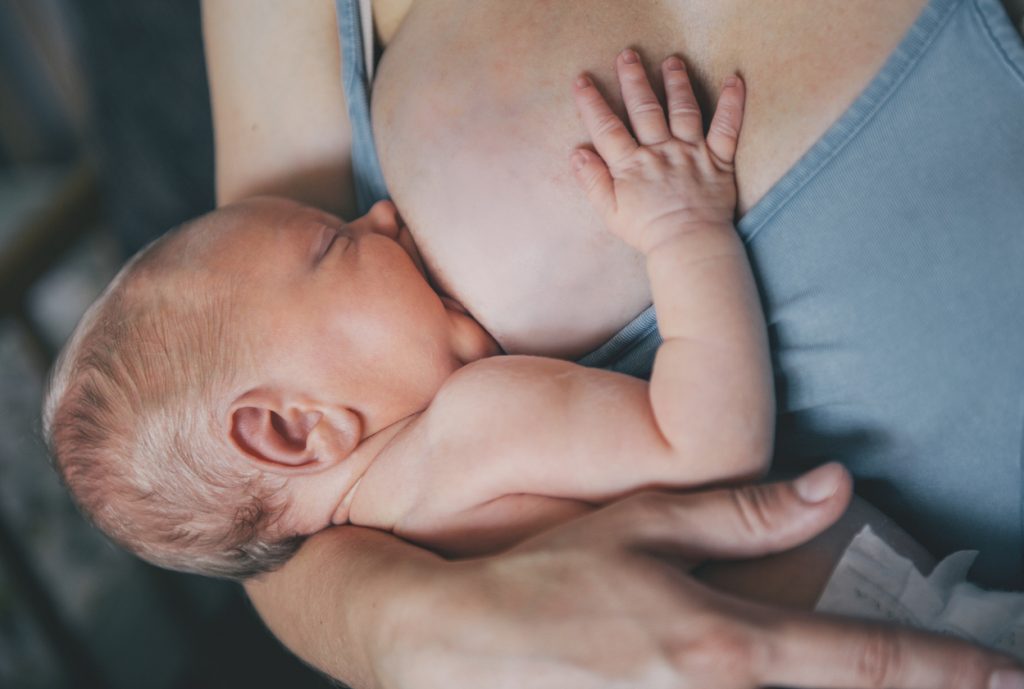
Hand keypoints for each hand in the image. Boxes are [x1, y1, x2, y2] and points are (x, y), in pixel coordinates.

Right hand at [372, 463, 1022, 688]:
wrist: (456, 646)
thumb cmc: (546, 580)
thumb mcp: (640, 528)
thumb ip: (741, 514)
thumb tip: (830, 485)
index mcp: (725, 645)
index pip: (863, 663)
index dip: (947, 672)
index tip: (1010, 675)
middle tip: (990, 688)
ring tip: (892, 685)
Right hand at [572, 49, 744, 252]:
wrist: (688, 246)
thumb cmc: (647, 233)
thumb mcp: (610, 212)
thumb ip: (593, 181)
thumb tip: (576, 153)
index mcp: (631, 166)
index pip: (607, 128)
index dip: (592, 103)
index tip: (582, 81)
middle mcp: (660, 152)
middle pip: (645, 109)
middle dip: (634, 80)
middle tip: (628, 55)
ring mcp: (691, 152)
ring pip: (683, 110)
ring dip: (676, 83)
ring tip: (672, 62)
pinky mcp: (718, 159)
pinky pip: (727, 127)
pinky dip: (732, 103)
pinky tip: (734, 80)